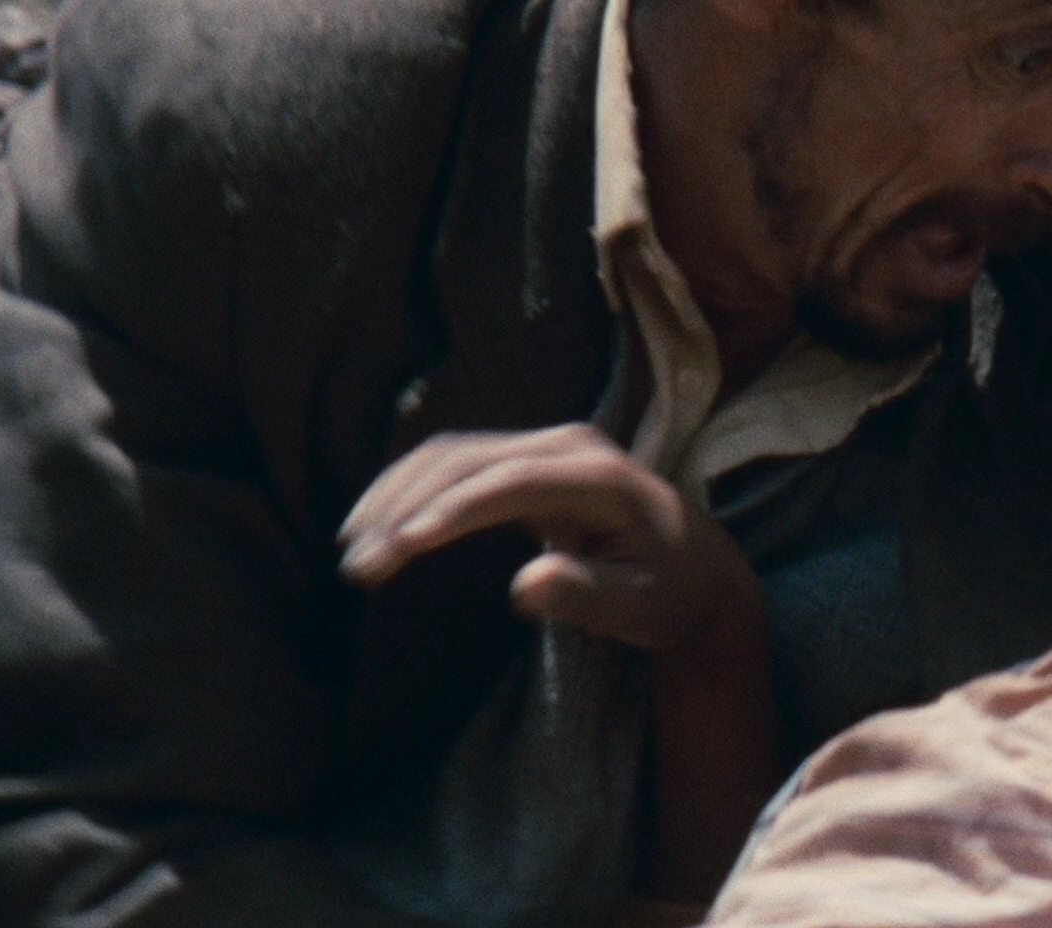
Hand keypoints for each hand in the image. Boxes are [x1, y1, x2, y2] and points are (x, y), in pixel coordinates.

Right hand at [337, 423, 755, 649]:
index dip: (451, 511)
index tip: (401, 549)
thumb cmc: (671, 593)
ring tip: (354, 551)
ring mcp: (545, 445)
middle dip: (406, 507)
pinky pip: (455, 461)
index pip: (510, 482)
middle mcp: (568, 445)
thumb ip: (588, 595)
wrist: (696, 567)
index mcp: (600, 477)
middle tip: (359, 565)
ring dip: (396, 496)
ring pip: (451, 454)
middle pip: (468, 460)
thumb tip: (526, 585)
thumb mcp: (642, 607)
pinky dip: (409, 489)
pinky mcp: (525, 459)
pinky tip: (378, 525)